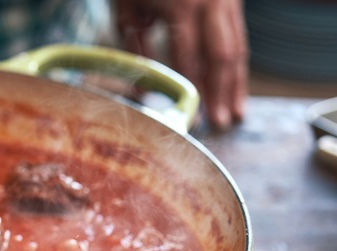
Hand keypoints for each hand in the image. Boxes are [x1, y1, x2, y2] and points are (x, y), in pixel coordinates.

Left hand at [116, 0, 247, 129]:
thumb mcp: (127, 10)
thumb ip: (135, 47)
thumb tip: (141, 89)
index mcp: (181, 6)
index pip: (189, 59)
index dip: (192, 91)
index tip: (191, 118)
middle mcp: (210, 2)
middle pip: (222, 56)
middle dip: (222, 92)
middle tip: (220, 123)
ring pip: (237, 47)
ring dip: (236, 83)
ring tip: (234, 113)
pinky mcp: (232, 0)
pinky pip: (237, 36)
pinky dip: (236, 64)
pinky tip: (234, 86)